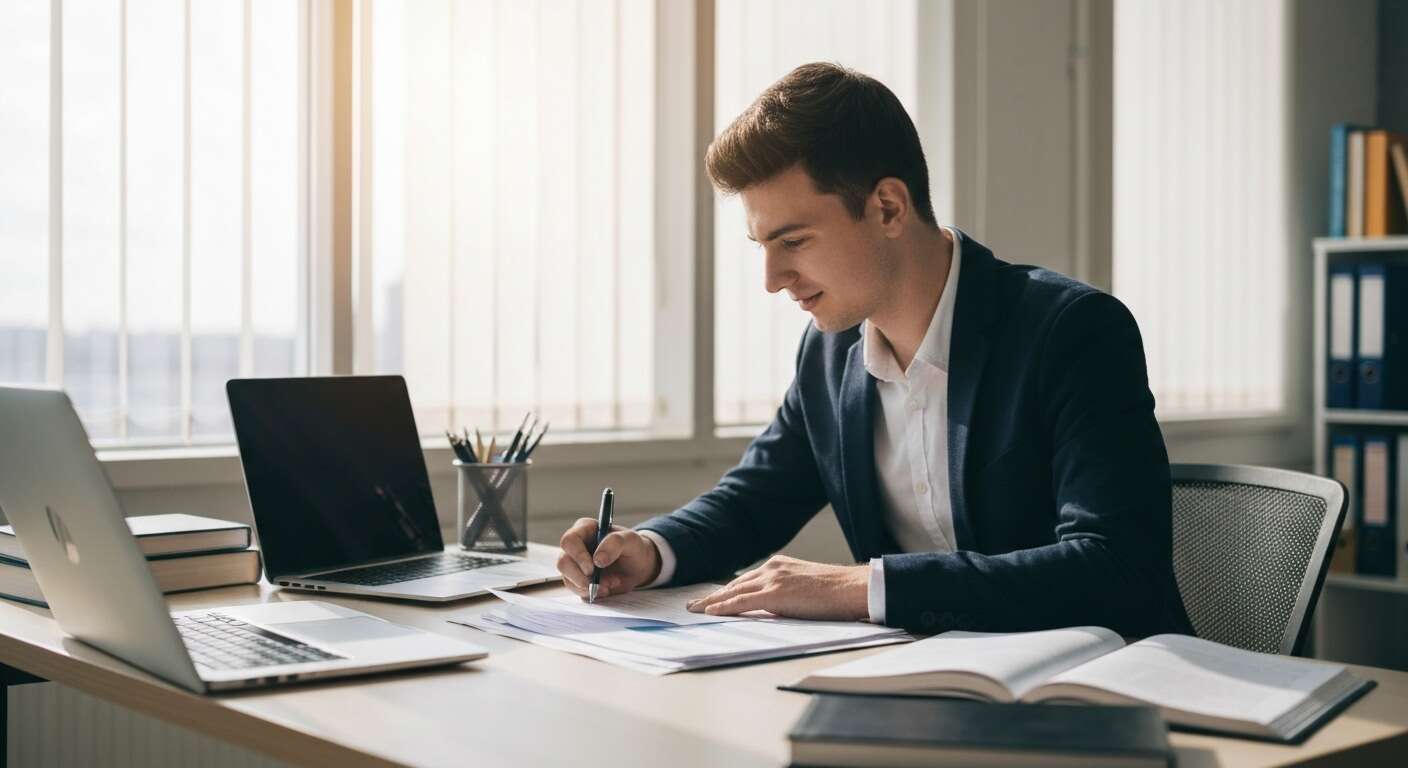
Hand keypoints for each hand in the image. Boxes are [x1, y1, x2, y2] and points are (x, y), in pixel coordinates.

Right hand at [557, 518, 661, 599]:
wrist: (637, 566)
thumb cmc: (632, 547)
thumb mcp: (630, 540)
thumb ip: (614, 543)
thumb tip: (597, 560)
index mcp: (584, 529)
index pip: (569, 541)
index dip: (578, 556)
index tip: (592, 568)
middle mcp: (575, 547)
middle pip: (563, 562)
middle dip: (581, 577)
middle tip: (601, 583)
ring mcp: (574, 565)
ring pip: (568, 579)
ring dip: (589, 586)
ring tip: (611, 583)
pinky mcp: (578, 580)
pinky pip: (576, 590)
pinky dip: (592, 593)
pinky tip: (607, 589)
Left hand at [685, 555, 869, 621]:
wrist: (852, 588)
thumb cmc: (836, 592)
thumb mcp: (804, 587)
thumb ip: (785, 593)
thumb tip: (771, 609)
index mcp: (779, 565)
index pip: (746, 580)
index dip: (727, 591)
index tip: (712, 598)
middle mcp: (771, 568)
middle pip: (734, 584)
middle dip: (713, 596)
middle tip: (694, 605)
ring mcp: (772, 579)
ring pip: (733, 592)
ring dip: (712, 602)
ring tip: (695, 610)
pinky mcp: (774, 593)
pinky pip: (741, 602)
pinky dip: (723, 607)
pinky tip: (710, 612)